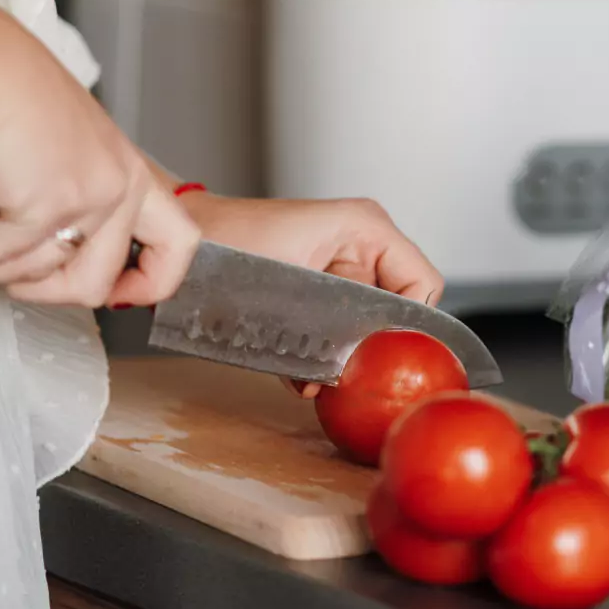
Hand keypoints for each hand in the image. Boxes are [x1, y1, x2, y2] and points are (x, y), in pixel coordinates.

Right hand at [0, 3, 199, 306]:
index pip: (179, 242)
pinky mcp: (47, 205)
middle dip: (44, 292)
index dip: (152, 282)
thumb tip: (48, 243)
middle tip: (7, 276)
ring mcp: (89, 197)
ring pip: (42, 277)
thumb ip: (70, 186)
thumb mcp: (58, 142)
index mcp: (128, 167)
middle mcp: (120, 183)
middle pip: (98, 281)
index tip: (117, 294)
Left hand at [174, 190, 444, 398]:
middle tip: (352, 376)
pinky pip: (341, 332)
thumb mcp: (295, 282)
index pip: (423, 284)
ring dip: (347, 360)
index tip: (390, 357)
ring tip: (318, 380)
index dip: (414, 326)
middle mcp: (362, 247)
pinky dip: (323, 359)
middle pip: (399, 311)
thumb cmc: (229, 246)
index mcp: (368, 229)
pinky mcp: (320, 295)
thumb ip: (338, 322)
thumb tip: (357, 367)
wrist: (185, 249)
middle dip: (375, 349)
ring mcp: (342, 271)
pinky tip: (302, 377)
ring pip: (370, 328)